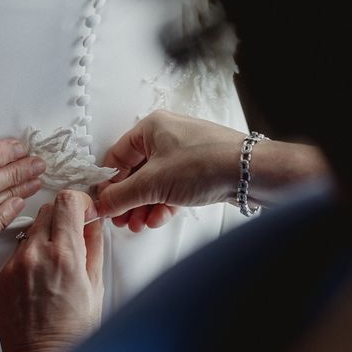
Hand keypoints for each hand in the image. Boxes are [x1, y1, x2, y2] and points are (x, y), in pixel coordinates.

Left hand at [0, 190, 103, 351]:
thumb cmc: (71, 331)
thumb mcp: (95, 284)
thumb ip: (94, 245)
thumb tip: (93, 221)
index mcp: (65, 255)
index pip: (68, 200)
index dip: (80, 202)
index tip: (84, 211)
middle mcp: (35, 255)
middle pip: (48, 209)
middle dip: (64, 216)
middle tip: (72, 234)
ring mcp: (14, 266)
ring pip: (31, 229)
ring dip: (45, 236)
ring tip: (56, 262)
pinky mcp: (0, 277)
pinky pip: (17, 251)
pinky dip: (30, 255)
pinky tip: (39, 277)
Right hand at [98, 110, 243, 230]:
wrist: (250, 173)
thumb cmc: (205, 163)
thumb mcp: (153, 183)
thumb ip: (121, 196)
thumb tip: (101, 204)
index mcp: (150, 127)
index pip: (117, 156)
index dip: (108, 182)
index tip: (104, 203)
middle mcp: (165, 136)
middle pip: (135, 172)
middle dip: (128, 200)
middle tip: (121, 219)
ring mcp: (182, 153)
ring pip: (153, 182)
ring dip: (143, 205)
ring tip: (139, 224)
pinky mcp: (196, 169)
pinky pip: (171, 187)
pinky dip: (162, 204)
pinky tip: (158, 219)